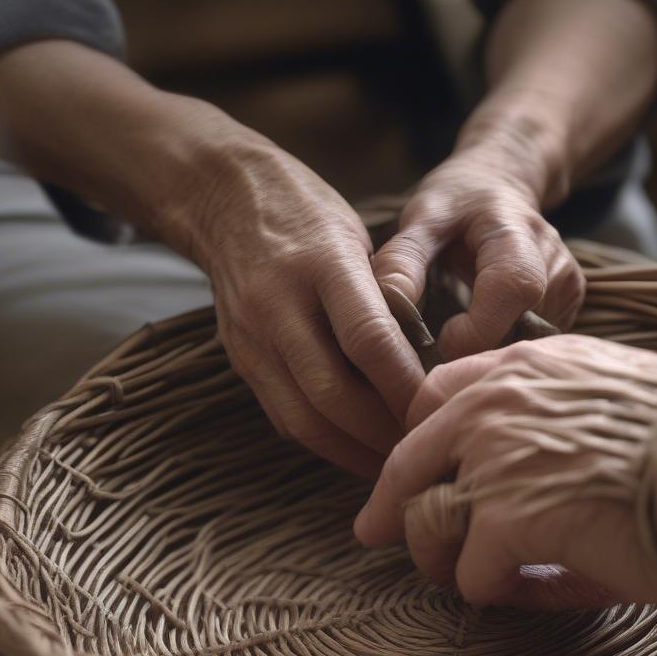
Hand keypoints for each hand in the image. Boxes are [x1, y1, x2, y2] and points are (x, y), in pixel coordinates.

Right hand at [184, 139, 426, 475]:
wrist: (219, 196)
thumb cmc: (306, 213)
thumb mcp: (356, 238)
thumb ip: (384, 300)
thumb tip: (424, 366)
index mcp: (320, 264)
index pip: (369, 340)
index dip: (405, 386)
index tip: (438, 408)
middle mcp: (278, 305)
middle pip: (333, 394)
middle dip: (383, 431)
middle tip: (422, 442)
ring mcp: (252, 338)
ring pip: (304, 419)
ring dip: (354, 450)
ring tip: (395, 459)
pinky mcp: (240, 360)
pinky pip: (285, 417)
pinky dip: (325, 441)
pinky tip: (358, 448)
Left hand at [354, 336, 656, 608]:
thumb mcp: (614, 403)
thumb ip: (552, 428)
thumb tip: (519, 484)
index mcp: (527, 368)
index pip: (435, 395)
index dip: (419, 440)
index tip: (418, 473)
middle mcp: (498, 403)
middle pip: (408, 459)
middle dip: (389, 505)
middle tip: (374, 533)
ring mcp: (497, 458)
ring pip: (423, 520)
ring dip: (439, 558)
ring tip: (466, 578)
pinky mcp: (509, 518)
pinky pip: (469, 572)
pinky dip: (491, 590)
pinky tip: (523, 591)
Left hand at [371, 144, 584, 361]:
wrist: (500, 186)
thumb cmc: (458, 202)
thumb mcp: (422, 217)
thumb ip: (403, 260)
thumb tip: (387, 310)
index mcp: (520, 234)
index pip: (514, 291)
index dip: (477, 329)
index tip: (442, 339)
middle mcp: (555, 264)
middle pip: (523, 330)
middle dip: (479, 352)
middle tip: (442, 353)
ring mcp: (568, 290)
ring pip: (530, 344)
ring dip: (490, 354)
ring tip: (461, 343)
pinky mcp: (568, 309)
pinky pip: (535, 345)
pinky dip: (504, 349)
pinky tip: (482, 339)